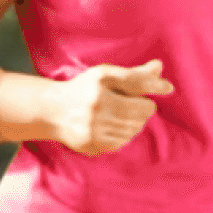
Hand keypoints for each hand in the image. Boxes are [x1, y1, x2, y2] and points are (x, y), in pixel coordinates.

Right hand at [45, 60, 170, 154]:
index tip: (161, 91)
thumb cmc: (83, 88)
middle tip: (136, 105)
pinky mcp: (91, 146)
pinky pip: (121, 143)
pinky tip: (115, 126)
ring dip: (135, 123)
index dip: (152, 93)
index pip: (138, 93)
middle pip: (138, 116)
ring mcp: (92, 131)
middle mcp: (95, 112)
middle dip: (143, 110)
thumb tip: (160, 67)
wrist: (52, 111)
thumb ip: (134, 74)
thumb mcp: (105, 75)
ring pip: (132, 131)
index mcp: (100, 90)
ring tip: (124, 115)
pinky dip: (124, 135)